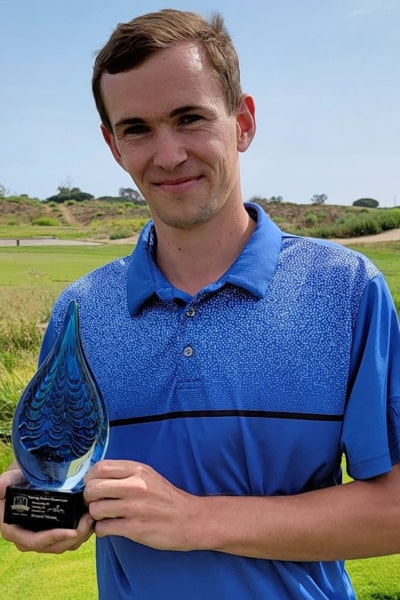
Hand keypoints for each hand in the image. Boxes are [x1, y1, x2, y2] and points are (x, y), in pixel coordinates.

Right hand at [0, 468, 93, 553]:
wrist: (27, 477)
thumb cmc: (18, 478)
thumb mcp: (11, 477)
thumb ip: (6, 481)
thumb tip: (1, 486)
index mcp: (13, 529)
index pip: (33, 541)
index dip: (52, 538)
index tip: (71, 531)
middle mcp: (27, 537)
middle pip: (52, 546)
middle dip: (72, 538)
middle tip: (88, 522)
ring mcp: (41, 536)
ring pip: (62, 545)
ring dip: (80, 536)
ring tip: (92, 520)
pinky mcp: (53, 532)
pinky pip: (67, 540)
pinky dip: (81, 534)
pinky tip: (91, 521)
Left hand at [84, 460, 198, 550]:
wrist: (190, 519)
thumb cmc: (166, 498)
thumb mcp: (148, 476)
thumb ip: (124, 474)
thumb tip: (96, 478)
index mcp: (138, 470)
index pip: (100, 467)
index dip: (90, 477)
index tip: (92, 485)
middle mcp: (135, 486)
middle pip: (93, 488)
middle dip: (88, 498)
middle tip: (95, 503)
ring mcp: (134, 508)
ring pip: (95, 509)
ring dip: (95, 516)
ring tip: (104, 517)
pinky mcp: (135, 528)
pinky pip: (103, 528)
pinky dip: (102, 530)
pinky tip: (111, 528)